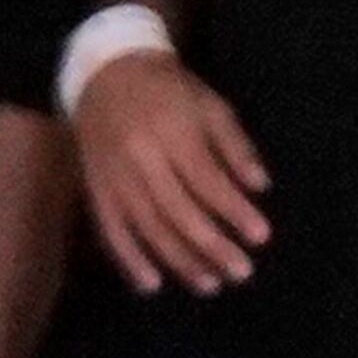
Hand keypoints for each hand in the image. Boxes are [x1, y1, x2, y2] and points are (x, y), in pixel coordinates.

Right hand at [73, 51, 270, 295]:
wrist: (106, 72)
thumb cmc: (170, 92)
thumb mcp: (210, 105)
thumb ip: (235, 146)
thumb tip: (261, 187)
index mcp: (172, 132)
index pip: (207, 180)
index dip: (235, 211)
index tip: (261, 237)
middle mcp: (141, 158)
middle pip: (179, 211)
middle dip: (212, 246)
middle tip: (241, 273)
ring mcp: (115, 176)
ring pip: (147, 226)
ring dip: (179, 261)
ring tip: (209, 285)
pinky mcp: (96, 189)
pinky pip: (110, 230)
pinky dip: (129, 260)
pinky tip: (151, 285)